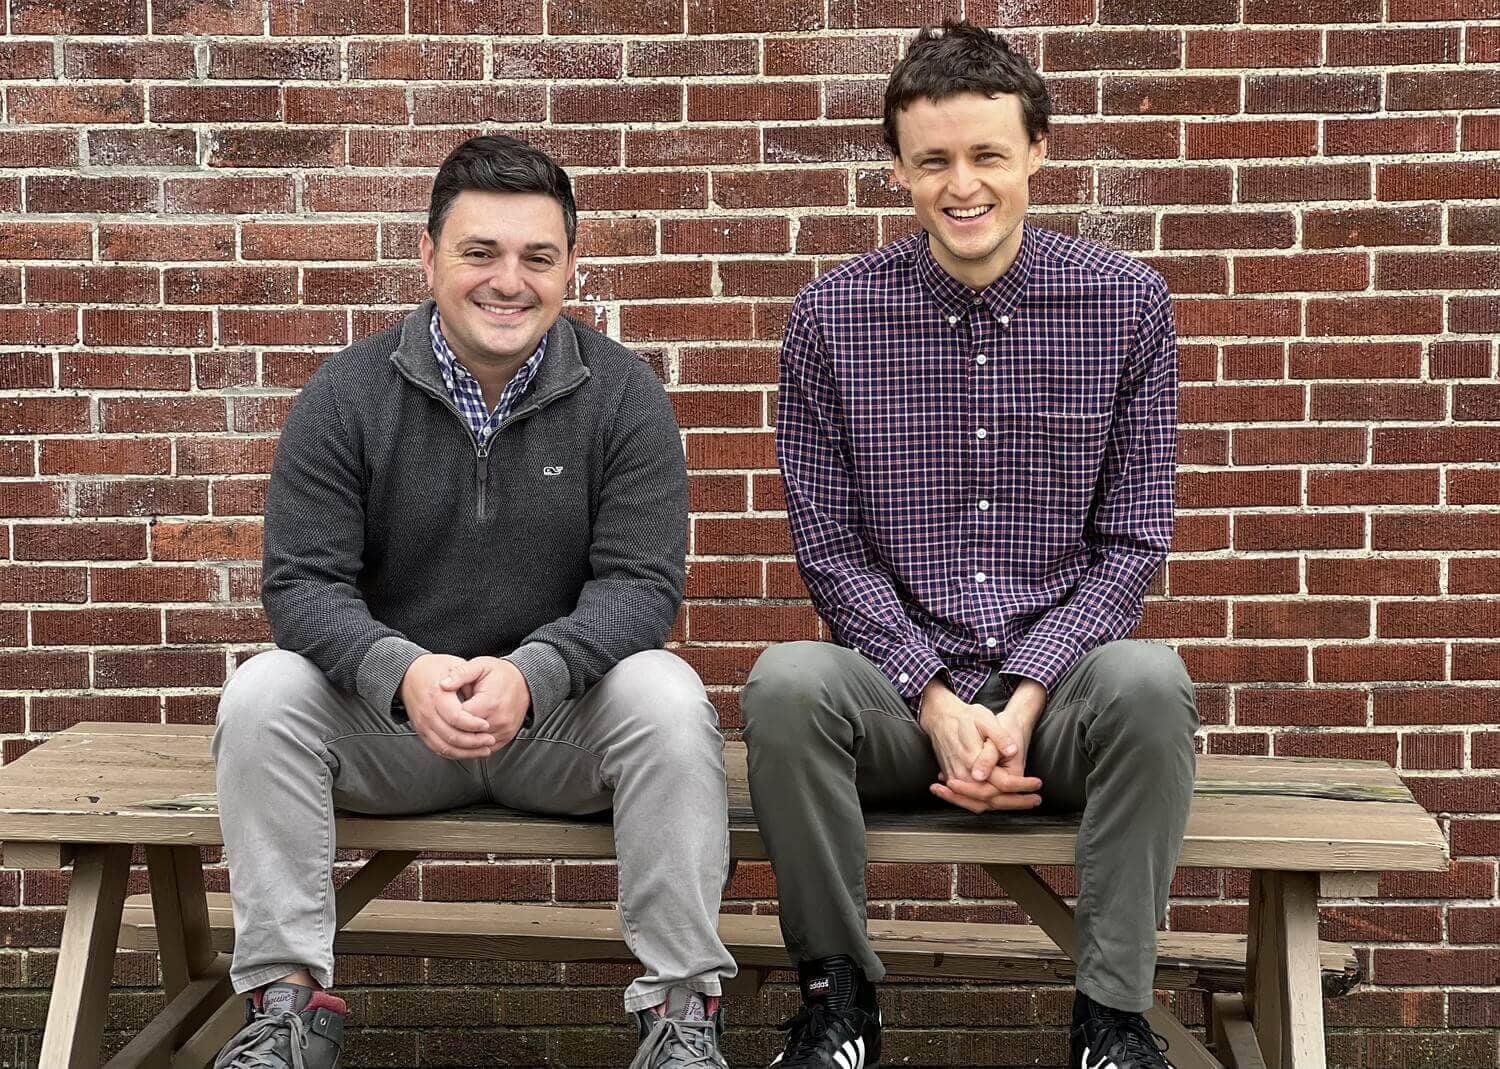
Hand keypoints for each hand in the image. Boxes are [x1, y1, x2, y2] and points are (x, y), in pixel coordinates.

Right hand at [400, 653, 496, 758]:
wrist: (409, 674)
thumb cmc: (433, 668)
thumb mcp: (454, 663)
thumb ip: (466, 678)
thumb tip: (477, 694)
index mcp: (437, 695)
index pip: (456, 717)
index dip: (473, 724)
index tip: (486, 725)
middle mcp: (428, 712)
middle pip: (451, 736)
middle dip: (473, 742)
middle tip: (489, 740)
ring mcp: (423, 724)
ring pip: (444, 747)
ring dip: (466, 752)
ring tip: (483, 750)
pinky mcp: (422, 731)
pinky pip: (437, 749)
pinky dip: (454, 754)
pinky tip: (468, 752)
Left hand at [438, 656, 530, 752]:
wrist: (524, 681)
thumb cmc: (501, 674)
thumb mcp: (480, 665)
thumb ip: (461, 673)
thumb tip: (443, 684)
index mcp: (489, 703)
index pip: (459, 720)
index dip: (448, 715)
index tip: (445, 708)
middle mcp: (498, 720)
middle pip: (466, 734)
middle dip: (454, 727)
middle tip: (448, 718)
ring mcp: (504, 731)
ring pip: (475, 744)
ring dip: (464, 738)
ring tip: (457, 725)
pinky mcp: (506, 737)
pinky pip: (486, 748)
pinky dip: (475, 744)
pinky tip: (468, 734)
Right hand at [920, 679, 1043, 813]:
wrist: (941, 717)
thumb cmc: (964, 717)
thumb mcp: (985, 719)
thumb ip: (999, 737)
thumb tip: (1012, 751)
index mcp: (972, 760)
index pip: (1001, 783)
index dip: (1022, 786)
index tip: (1037, 783)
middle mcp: (962, 774)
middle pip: (991, 800)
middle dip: (1016, 802)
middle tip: (1035, 800)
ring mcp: (955, 779)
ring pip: (979, 803)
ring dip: (1002, 806)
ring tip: (1022, 804)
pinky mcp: (952, 780)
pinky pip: (969, 800)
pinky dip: (986, 803)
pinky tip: (1000, 802)